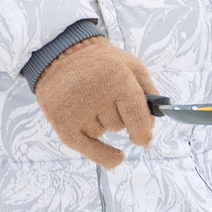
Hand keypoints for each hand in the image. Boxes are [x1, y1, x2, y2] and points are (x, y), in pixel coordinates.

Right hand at [32, 37, 157, 170]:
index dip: (143, 130)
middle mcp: (98, 97)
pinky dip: (106, 157)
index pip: (138, 118)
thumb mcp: (132, 66)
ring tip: (90, 102)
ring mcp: (78, 112)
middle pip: (120, 126)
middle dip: (118, 117)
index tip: (144, 137)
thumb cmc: (100, 62)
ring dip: (101, 124)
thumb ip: (149, 93)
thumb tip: (151, 126)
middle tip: (105, 98)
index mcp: (119, 80)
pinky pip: (92, 152)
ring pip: (104, 133)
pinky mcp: (63, 124)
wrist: (60, 54)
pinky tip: (117, 158)